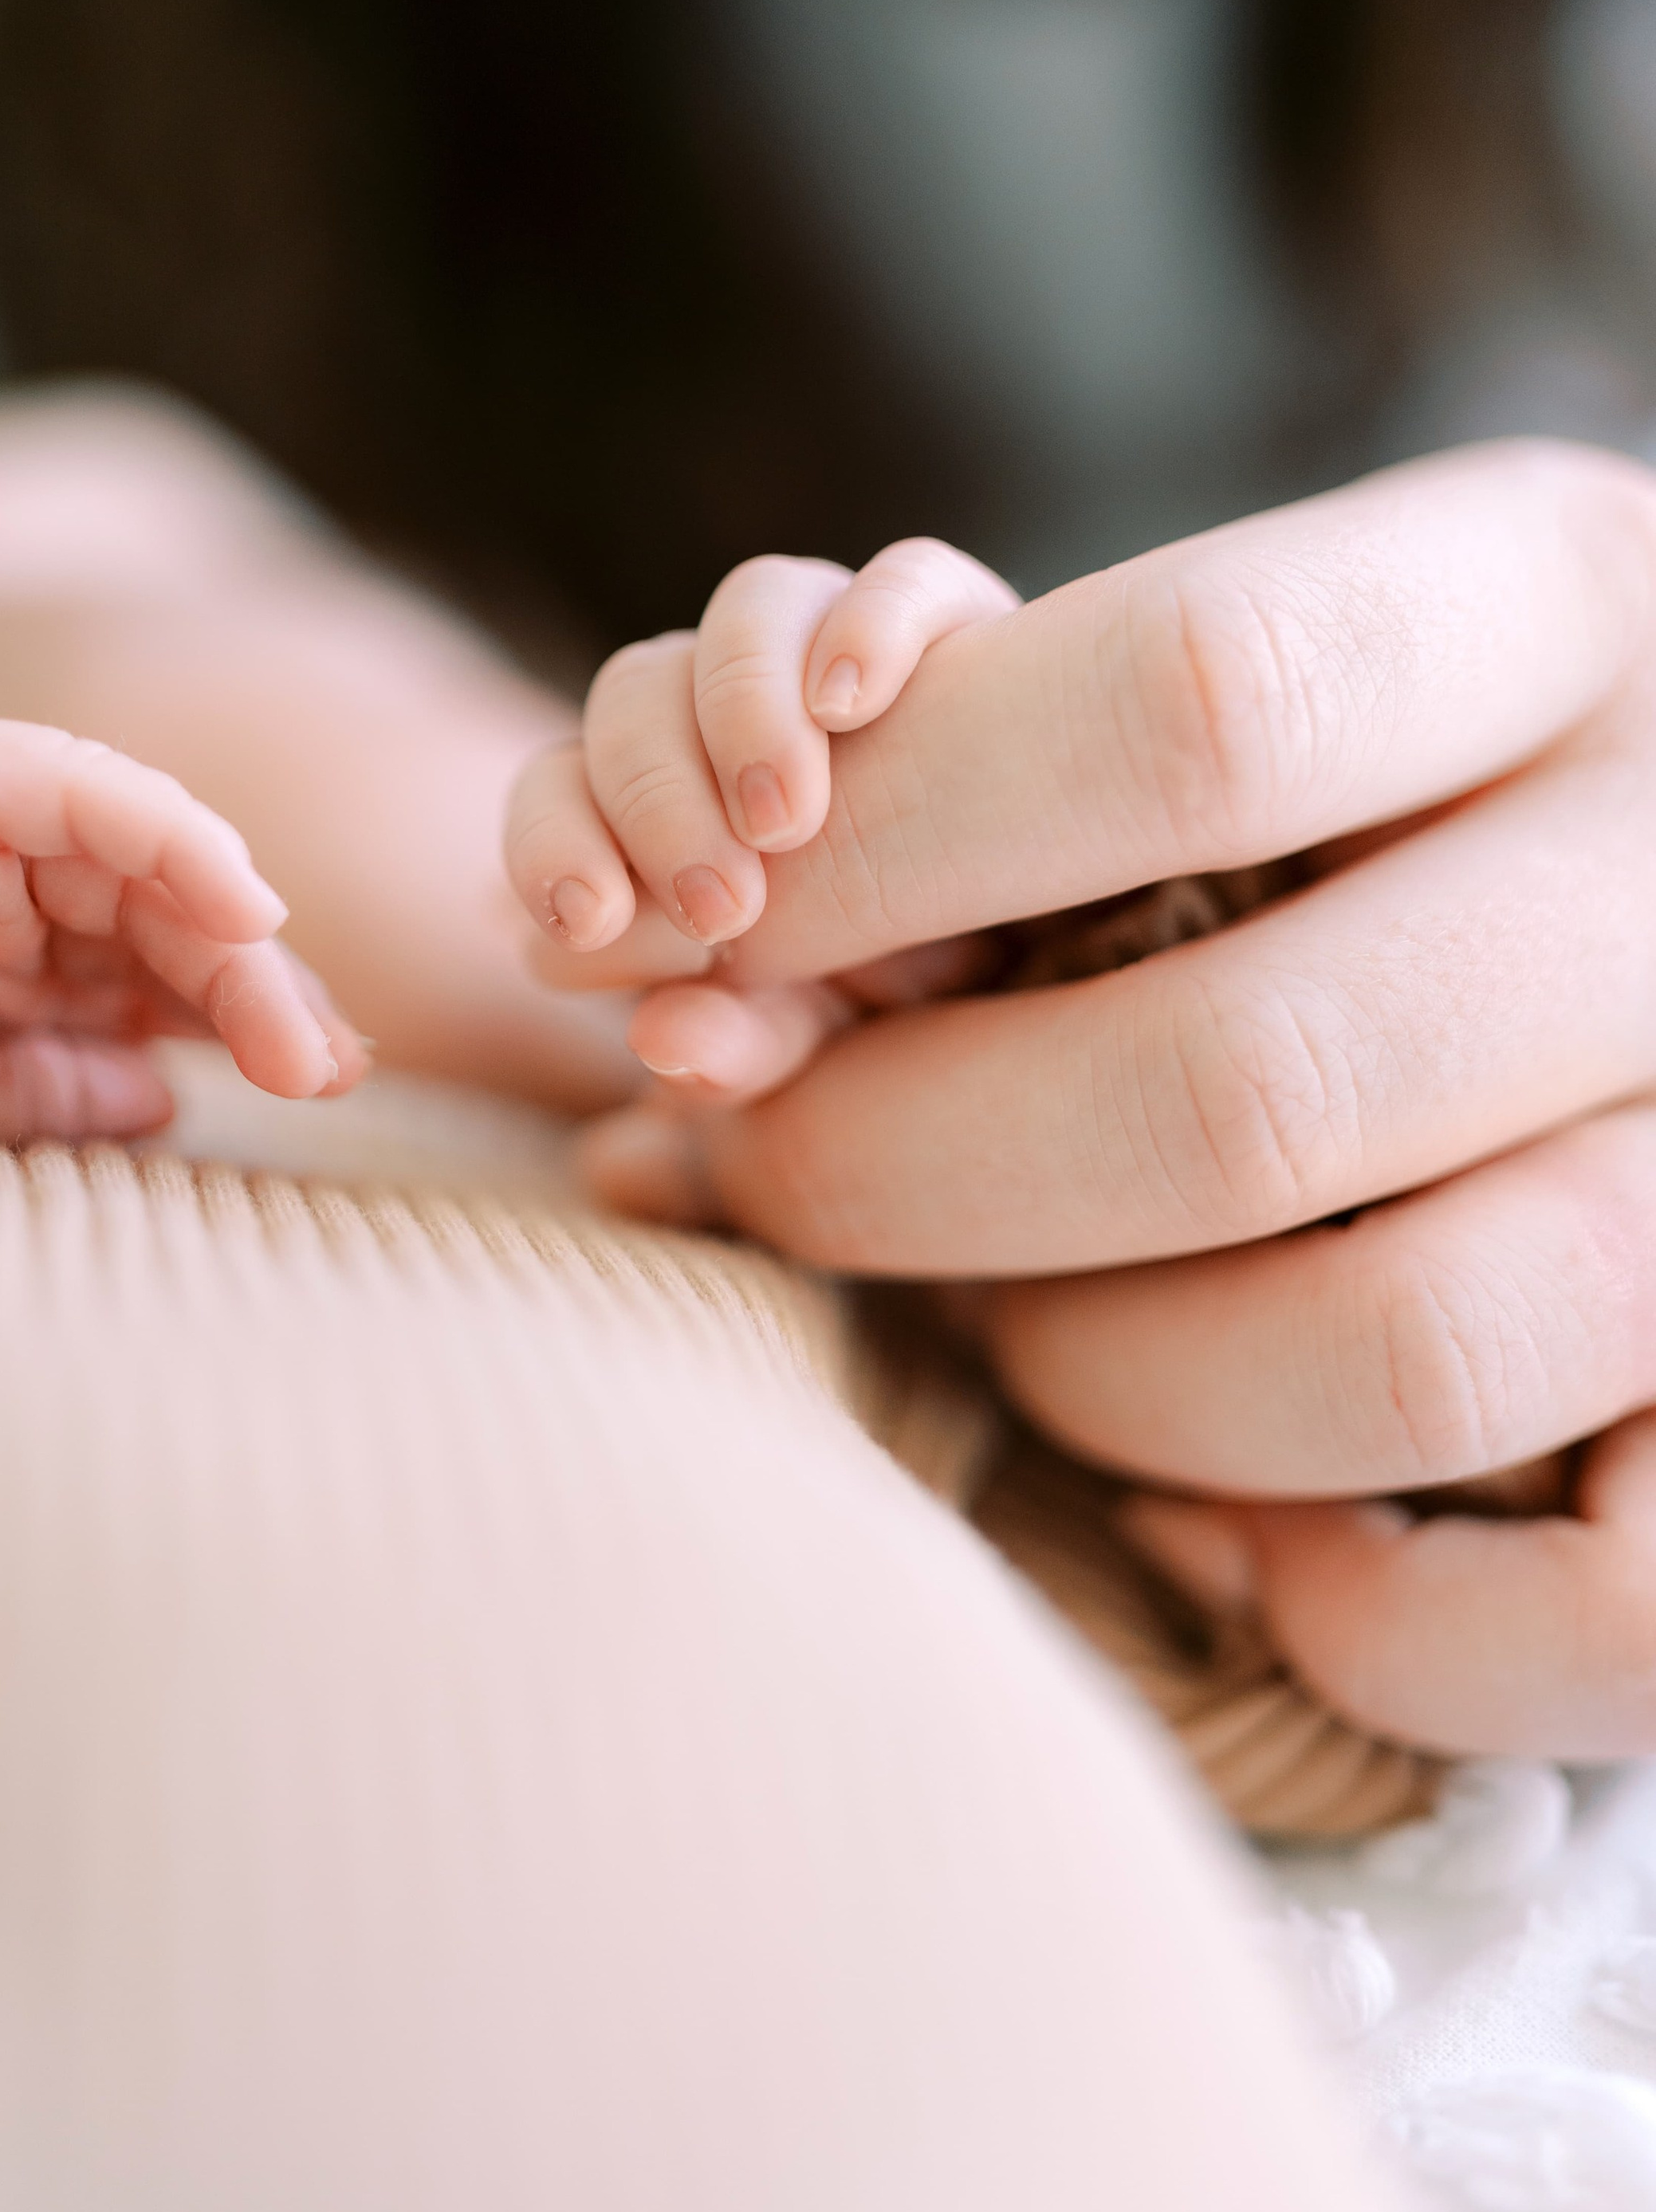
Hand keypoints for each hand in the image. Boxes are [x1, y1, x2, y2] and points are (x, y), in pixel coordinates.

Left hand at [505, 537, 1013, 1094]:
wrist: (1060, 930)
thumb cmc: (905, 981)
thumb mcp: (824, 1036)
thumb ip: (742, 1043)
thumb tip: (656, 1037)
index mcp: (667, 793)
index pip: (557, 784)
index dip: (551, 841)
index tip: (589, 921)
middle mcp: (733, 699)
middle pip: (636, 687)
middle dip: (655, 797)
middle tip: (721, 907)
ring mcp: (837, 639)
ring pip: (749, 606)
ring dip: (744, 707)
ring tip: (787, 820)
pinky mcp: (953, 614)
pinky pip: (904, 578)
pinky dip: (867, 626)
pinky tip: (855, 703)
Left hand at [534, 443, 1655, 1755]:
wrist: (1654, 914)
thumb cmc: (1371, 802)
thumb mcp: (1245, 696)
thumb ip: (985, 788)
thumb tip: (656, 1011)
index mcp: (1562, 600)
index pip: (1192, 706)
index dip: (887, 850)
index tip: (693, 942)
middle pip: (1248, 1077)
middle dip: (906, 1160)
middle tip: (764, 1159)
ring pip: (1398, 1348)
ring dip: (1095, 1378)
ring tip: (1001, 1327)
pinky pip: (1586, 1601)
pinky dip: (1350, 1611)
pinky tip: (1234, 1531)